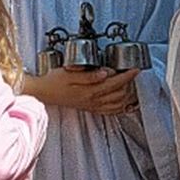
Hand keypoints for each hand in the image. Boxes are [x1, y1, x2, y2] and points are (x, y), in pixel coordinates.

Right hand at [22, 66, 139, 114]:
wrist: (42, 93)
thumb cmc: (53, 81)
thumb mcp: (68, 73)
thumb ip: (88, 75)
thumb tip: (106, 72)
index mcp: (90, 91)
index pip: (115, 83)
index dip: (128, 75)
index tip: (136, 68)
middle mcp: (93, 100)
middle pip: (120, 94)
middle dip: (129, 84)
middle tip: (133, 73)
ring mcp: (91, 106)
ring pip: (117, 104)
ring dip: (128, 96)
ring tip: (133, 86)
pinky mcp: (89, 108)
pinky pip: (109, 111)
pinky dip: (120, 107)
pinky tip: (124, 103)